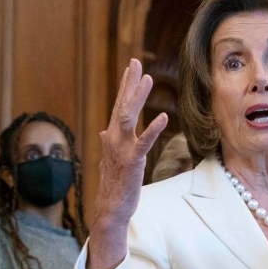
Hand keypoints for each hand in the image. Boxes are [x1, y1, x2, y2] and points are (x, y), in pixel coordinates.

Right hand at [87, 59, 167, 268]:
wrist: (110, 207)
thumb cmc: (114, 183)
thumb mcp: (110, 159)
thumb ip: (109, 142)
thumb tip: (104, 130)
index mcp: (112, 136)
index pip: (118, 105)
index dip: (125, 85)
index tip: (132, 67)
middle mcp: (114, 138)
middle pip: (121, 104)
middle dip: (129, 82)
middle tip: (136, 61)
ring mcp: (121, 149)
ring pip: (129, 117)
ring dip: (137, 97)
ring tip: (148, 79)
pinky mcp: (132, 162)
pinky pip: (143, 142)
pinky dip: (152, 128)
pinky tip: (163, 116)